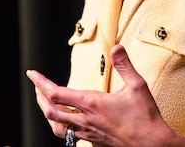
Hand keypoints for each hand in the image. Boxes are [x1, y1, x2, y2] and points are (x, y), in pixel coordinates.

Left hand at [26, 44, 184, 146]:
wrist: (152, 145)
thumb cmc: (145, 117)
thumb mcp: (137, 86)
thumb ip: (124, 65)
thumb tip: (116, 47)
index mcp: (91, 103)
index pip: (55, 93)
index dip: (40, 83)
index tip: (32, 74)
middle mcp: (85, 119)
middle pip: (50, 111)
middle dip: (39, 97)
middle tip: (36, 86)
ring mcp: (88, 133)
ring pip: (57, 127)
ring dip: (47, 114)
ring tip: (45, 104)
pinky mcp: (93, 141)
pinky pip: (70, 136)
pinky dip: (62, 126)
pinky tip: (67, 121)